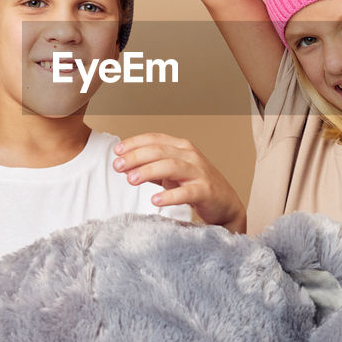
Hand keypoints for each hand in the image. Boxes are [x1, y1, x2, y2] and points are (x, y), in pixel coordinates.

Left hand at [114, 132, 245, 230]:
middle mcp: (190, 156)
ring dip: (149, 171)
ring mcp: (199, 172)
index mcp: (181, 147)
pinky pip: (186, 192)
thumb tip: (124, 167)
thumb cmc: (196, 185)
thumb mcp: (172, 173)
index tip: (117, 150)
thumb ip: (150, 168)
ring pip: (171, 166)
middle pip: (159, 151)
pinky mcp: (206, 191)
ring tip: (131, 179)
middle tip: (118, 165)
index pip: (155, 139)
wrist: (225, 203)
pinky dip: (170, 195)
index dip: (134, 143)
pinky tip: (155, 200)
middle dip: (136, 157)